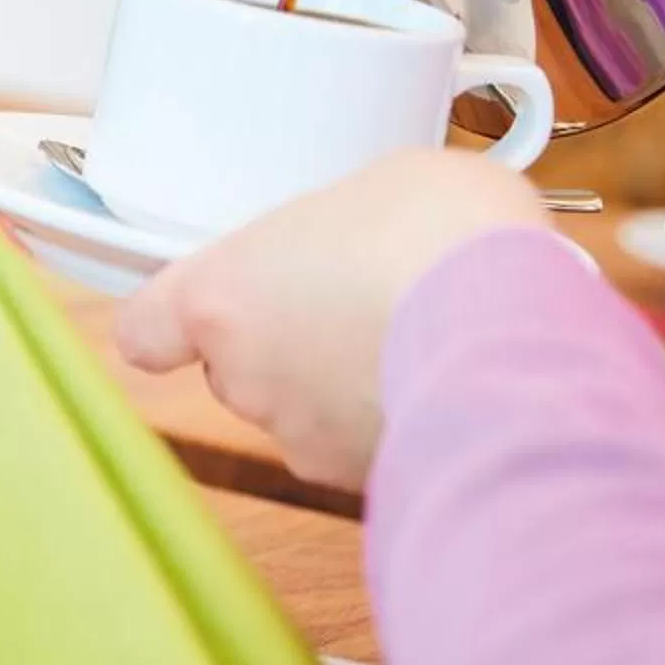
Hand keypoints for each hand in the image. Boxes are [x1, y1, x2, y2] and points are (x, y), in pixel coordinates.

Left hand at [112, 153, 544, 491]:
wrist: (517, 336)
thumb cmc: (440, 239)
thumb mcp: (387, 184)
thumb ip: (342, 224)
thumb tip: (368, 236)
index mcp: (221, 294)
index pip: (148, 329)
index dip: (168, 324)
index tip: (193, 315)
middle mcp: (246, 379)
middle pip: (238, 368)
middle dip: (289, 343)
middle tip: (356, 301)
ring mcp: (305, 438)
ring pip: (308, 413)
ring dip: (348, 384)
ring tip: (420, 338)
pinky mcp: (367, 480)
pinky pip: (371, 446)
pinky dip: (399, 422)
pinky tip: (453, 383)